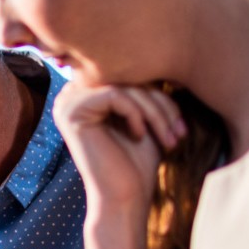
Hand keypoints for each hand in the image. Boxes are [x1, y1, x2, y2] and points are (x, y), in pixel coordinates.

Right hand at [52, 80, 185, 213]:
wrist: (125, 199)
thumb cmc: (138, 162)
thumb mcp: (148, 115)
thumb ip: (147, 85)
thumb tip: (165, 49)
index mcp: (89, 91)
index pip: (131, 75)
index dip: (160, 94)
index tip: (181, 124)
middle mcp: (72, 92)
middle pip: (128, 77)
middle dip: (161, 103)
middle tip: (179, 132)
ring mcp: (67, 100)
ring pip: (125, 86)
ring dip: (156, 112)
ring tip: (170, 139)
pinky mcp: (71, 111)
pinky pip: (115, 95)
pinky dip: (136, 114)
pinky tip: (140, 136)